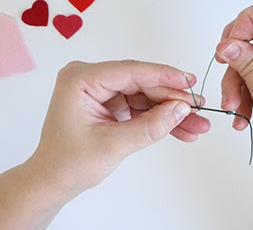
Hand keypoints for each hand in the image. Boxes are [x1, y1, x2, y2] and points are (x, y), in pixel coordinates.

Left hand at [31, 60, 208, 190]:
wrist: (53, 181)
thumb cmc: (68, 162)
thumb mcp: (113, 145)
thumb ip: (150, 126)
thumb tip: (181, 109)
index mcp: (80, 79)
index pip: (129, 71)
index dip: (163, 76)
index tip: (189, 82)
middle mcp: (89, 79)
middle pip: (141, 82)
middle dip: (171, 98)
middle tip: (200, 107)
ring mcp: (100, 91)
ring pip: (145, 95)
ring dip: (170, 111)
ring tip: (197, 123)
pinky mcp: (109, 104)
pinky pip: (140, 107)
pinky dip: (158, 119)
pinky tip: (181, 128)